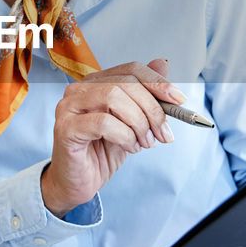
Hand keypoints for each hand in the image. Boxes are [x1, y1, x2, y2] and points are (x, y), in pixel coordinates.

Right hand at [40, 58, 182, 216]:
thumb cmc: (101, 153)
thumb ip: (145, 95)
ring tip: (145, 142)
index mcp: (96, 84)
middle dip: (152, 108)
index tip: (179, 100)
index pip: (131, 70)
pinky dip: (124, 135)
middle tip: (163, 133)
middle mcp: (79, 90)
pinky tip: (130, 147)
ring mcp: (69, 107)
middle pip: (125, 82)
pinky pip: (103, 122)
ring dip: (139, 122)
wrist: (78, 183)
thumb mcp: (132, 123)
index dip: (158, 82)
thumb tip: (163, 63)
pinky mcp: (66, 128)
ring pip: (113, 97)